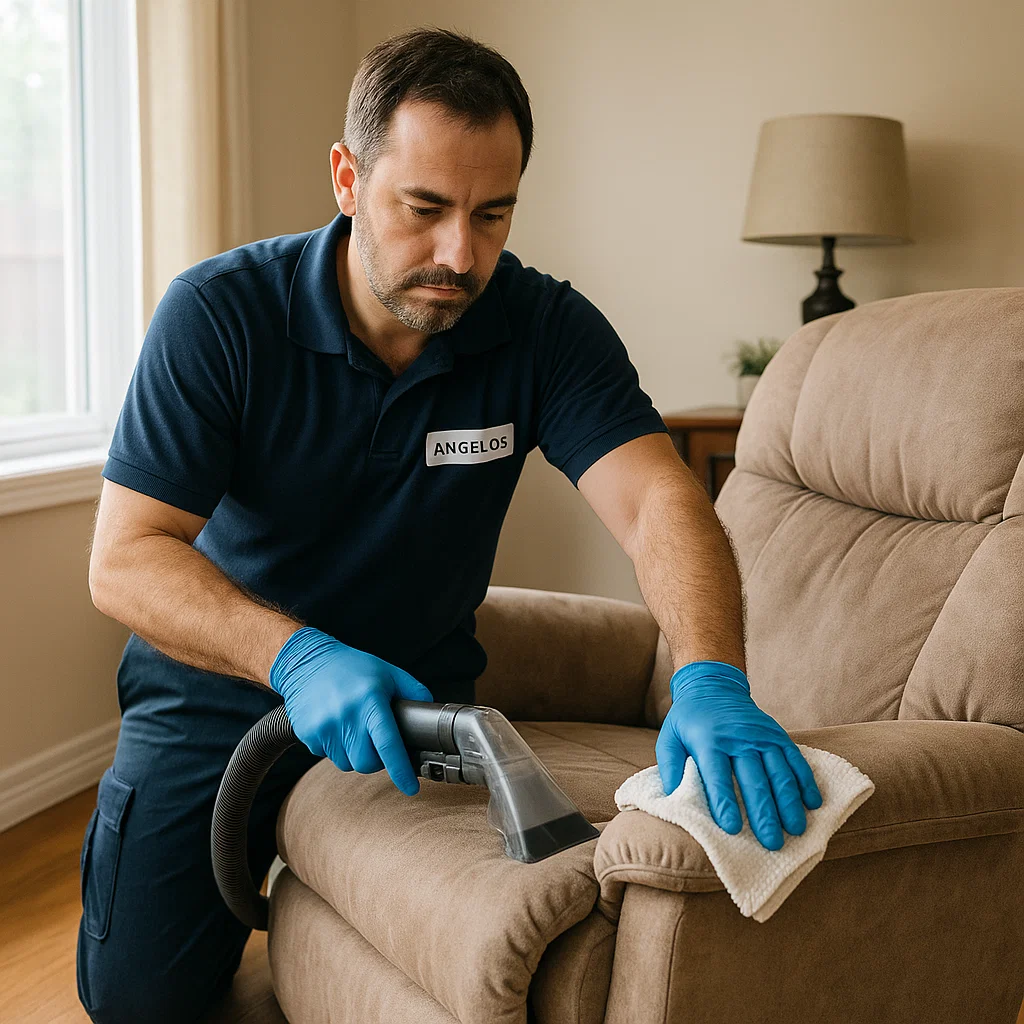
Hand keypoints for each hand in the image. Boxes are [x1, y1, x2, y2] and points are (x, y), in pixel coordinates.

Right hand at [269, 627, 433, 795]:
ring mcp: (324, 726)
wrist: (308, 660)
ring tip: (353, 729)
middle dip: (376, 760)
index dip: (401, 771)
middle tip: (376, 741)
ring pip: (347, 763)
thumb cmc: (353, 667)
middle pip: (366, 763)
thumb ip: (414, 693)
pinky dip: (335, 747)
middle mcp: (346, 716)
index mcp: (370, 701)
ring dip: (354, 754)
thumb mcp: (389, 673)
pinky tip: (336, 725)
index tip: (411, 788)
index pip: (388, 744)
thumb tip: (432, 717)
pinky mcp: (308, 734)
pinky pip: (327, 755)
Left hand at [655, 660, 821, 849]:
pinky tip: (813, 803)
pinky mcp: (777, 734)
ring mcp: (761, 735)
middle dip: (764, 812)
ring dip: (789, 802)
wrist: (713, 686)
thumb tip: (674, 800)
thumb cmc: (688, 721)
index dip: (724, 802)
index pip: (717, 775)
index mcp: (708, 740)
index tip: (732, 829)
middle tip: (772, 843)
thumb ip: (670, 768)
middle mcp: (738, 737)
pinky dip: (806, 781)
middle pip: (753, 778)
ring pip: (779, 772)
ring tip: (796, 830)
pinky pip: (795, 759)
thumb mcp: (669, 738)